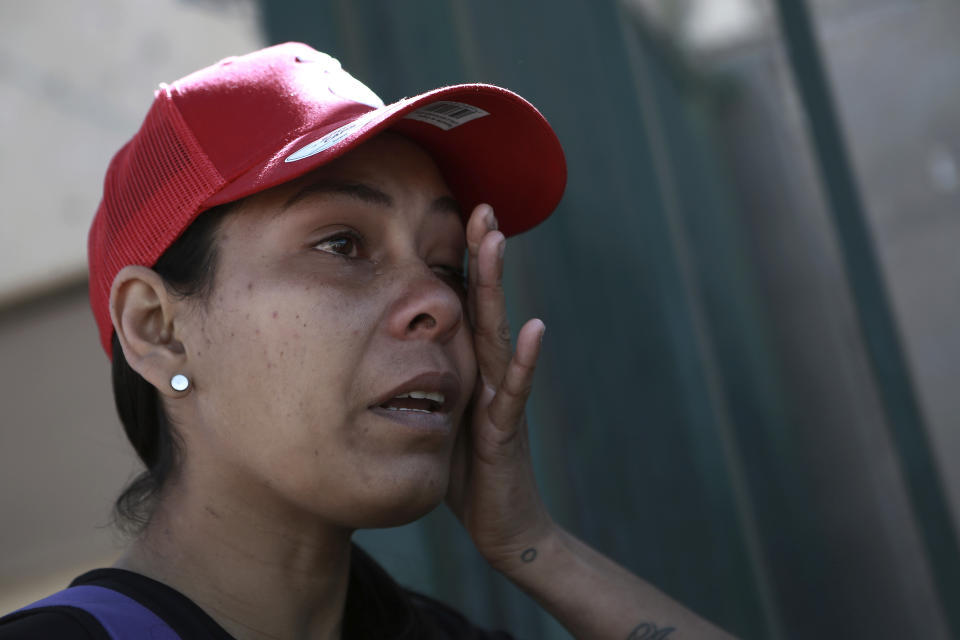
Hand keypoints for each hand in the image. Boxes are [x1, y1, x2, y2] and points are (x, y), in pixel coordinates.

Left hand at [446, 203, 554, 570]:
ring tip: (497, 242)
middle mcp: (489, 374)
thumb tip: (378, 352)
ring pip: (498, 333)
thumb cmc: (463, 471)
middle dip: (481, 255)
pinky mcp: (506, 431)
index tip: (449, 214)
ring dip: (497, 288)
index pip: (461, 307)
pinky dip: (527, 361)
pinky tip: (536, 329)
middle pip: (482, 306)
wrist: (502, 524)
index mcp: (468, 368)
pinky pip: (516, 392)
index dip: (457, 263)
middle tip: (481, 206)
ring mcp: (502, 398)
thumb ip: (417, 381)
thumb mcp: (432, 415)